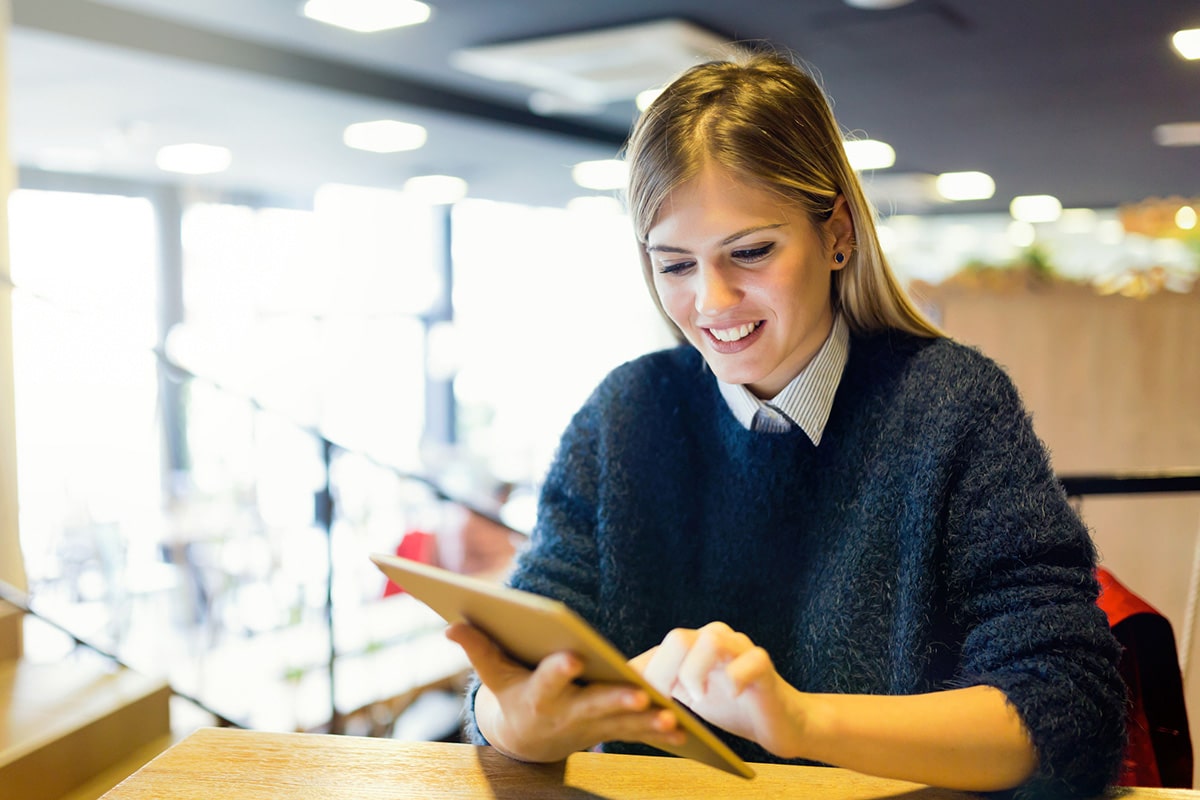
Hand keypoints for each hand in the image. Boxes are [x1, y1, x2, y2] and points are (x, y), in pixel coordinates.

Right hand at [445, 622, 686, 761]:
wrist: (526, 742)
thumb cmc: (511, 694)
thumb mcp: (494, 675)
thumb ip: (479, 649)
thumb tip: (451, 624)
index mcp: (537, 697)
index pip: (547, 680)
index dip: (558, 670)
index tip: (573, 657)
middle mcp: (565, 714)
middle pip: (592, 706)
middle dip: (616, 701)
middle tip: (639, 695)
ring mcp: (589, 727)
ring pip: (621, 724)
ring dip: (646, 723)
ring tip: (671, 718)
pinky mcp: (608, 731)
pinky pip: (636, 734)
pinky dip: (658, 734)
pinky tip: (685, 732)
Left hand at [631, 621, 805, 757]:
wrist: (780, 721)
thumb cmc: (731, 706)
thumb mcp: (690, 696)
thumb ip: (663, 687)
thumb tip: (619, 694)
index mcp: (693, 645)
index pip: (658, 650)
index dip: (639, 672)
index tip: (625, 695)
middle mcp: (715, 638)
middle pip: (678, 637)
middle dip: (662, 673)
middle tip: (662, 701)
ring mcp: (741, 649)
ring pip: (711, 640)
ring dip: (695, 672)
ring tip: (696, 698)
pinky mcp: (764, 665)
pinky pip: (750, 660)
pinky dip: (736, 678)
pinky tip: (732, 696)